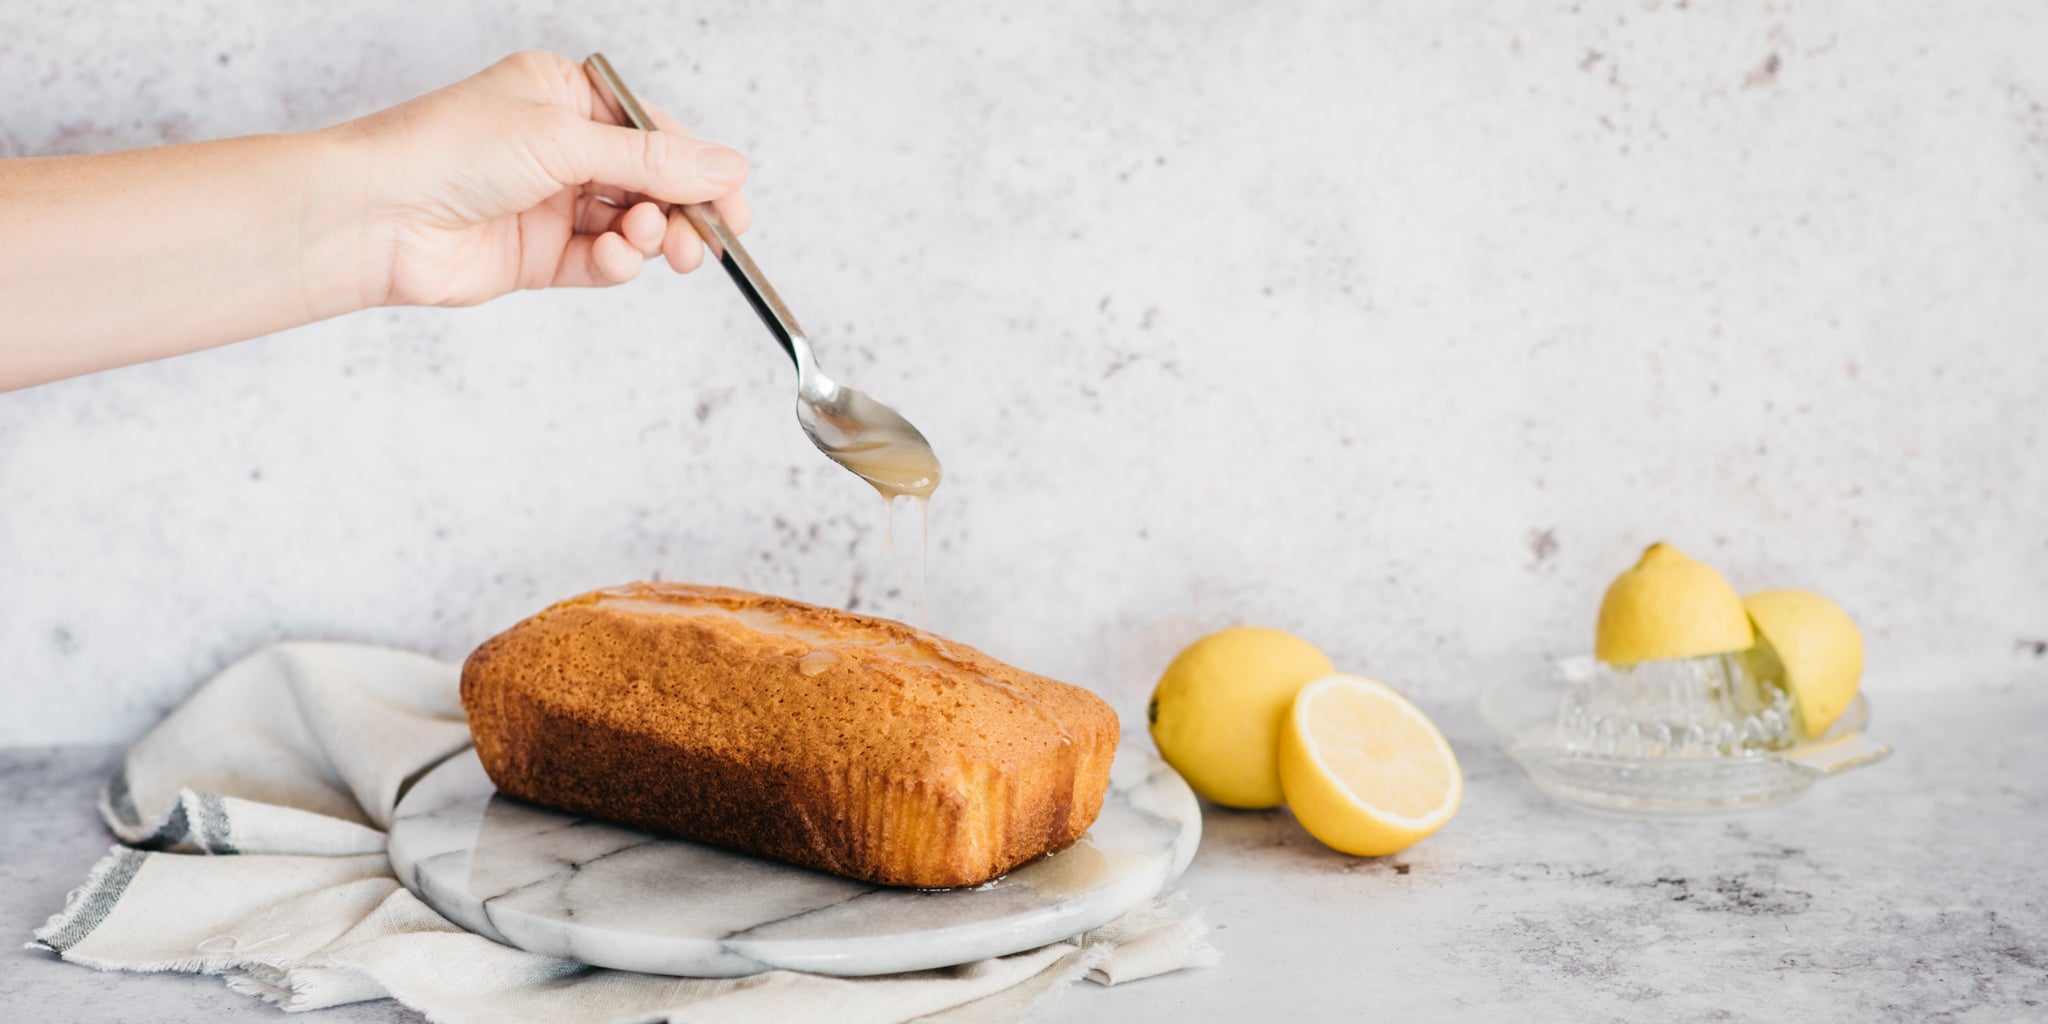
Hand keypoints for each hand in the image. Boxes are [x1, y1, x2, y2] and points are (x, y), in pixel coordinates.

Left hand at [333, 50, 752, 307]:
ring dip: (651, 238)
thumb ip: (653, 163)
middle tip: (709, 238)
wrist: (375, 216)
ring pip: (632, 226)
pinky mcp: (539, 256)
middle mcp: (559, 147)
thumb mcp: (565, 141)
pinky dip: (617, 264)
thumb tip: (727, 168)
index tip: (734, 202)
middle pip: (651, 182)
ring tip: (652, 244)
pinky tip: (613, 259)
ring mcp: (550, 203)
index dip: (698, 168)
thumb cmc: (447, 150)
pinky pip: (602, 262)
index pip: (653, 132)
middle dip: (681, 210)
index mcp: (564, 96)